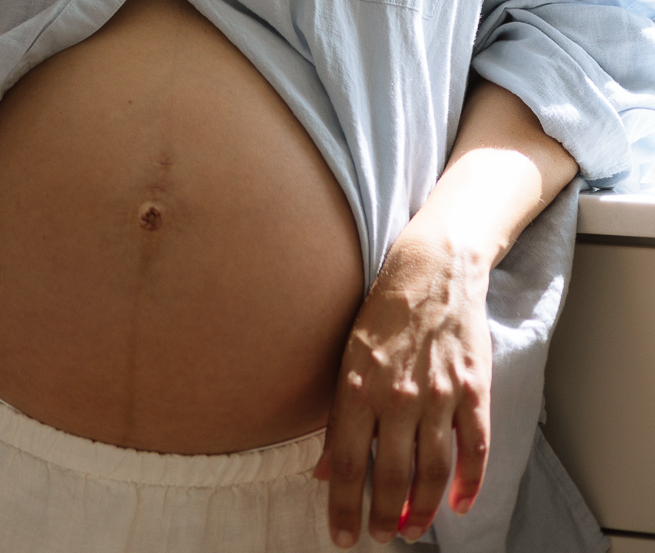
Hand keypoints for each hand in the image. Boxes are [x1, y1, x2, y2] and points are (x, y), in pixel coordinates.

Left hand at [315, 233, 491, 545]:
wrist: (432, 271)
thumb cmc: (383, 313)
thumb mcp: (346, 357)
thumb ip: (338, 416)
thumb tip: (324, 469)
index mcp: (357, 387)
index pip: (347, 465)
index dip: (343, 507)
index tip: (342, 537)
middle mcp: (397, 397)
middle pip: (391, 477)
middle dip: (383, 517)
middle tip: (380, 537)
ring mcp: (438, 396)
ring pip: (432, 473)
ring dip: (422, 509)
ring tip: (412, 528)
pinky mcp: (473, 391)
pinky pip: (474, 450)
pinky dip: (469, 484)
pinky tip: (460, 504)